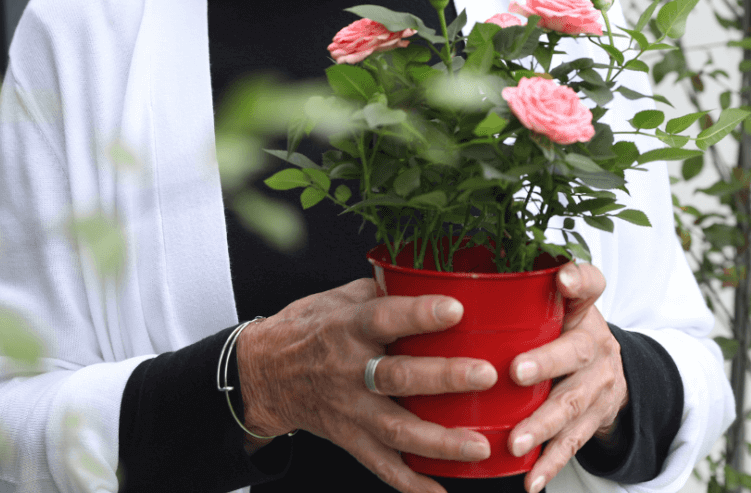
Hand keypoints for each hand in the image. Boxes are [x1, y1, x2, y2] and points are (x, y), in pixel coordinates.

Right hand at [236, 278, 497, 492]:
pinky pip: (382, 466)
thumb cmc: (310, 327)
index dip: (420, 313)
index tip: (456, 308)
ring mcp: (349, 409)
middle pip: (397, 376)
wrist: (265, 372)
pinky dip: (412, 483)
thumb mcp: (339, 298)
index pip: (385, 317)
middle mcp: (348, 369)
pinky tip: (441, 492)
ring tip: (480, 445)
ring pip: (396, 429)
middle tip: (485, 375)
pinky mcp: (349, 439)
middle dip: (443, 378)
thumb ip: (383, 291)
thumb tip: (431, 280)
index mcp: (347, 326)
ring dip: (440, 441)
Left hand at [507, 263, 627, 492]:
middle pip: (575, 353)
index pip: (591, 283)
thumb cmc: (563, 328)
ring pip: (572, 405)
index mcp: (584, 308)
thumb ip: (529, 287)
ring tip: (515, 441)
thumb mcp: (557, 302)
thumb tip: (481, 273)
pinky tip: (531, 479)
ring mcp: (600, 385)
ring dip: (543, 425)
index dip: (579, 280)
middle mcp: (597, 345)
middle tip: (517, 372)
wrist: (606, 369)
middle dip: (547, 363)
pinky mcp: (595, 419)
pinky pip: (573, 443)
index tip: (563, 279)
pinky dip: (551, 463)